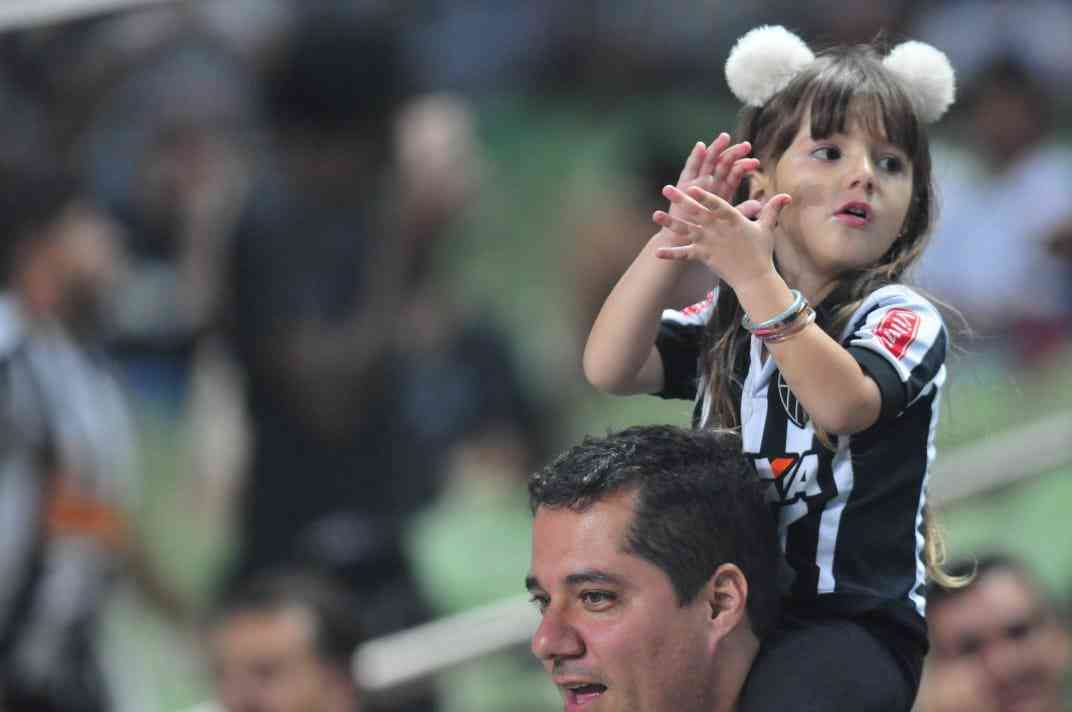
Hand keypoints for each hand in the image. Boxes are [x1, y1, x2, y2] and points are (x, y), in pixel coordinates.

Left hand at [652, 184, 791, 290]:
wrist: (754, 278)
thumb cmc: (761, 252)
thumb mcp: (766, 228)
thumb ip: (772, 209)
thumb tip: (786, 195)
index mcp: (732, 220)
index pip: (717, 204)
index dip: (705, 195)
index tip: (694, 185)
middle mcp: (718, 230)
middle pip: (696, 212)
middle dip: (681, 200)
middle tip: (667, 188)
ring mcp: (709, 243)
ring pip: (686, 231)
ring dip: (670, 223)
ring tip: (655, 214)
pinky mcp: (703, 257)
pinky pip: (684, 255)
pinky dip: (671, 254)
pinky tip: (657, 252)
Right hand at [662, 134, 758, 238]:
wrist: (683, 241)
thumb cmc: (706, 232)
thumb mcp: (727, 222)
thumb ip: (741, 211)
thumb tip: (759, 205)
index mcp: (722, 191)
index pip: (735, 174)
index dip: (745, 166)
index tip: (756, 163)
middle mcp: (711, 184)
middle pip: (724, 164)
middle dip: (734, 153)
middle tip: (746, 146)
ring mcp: (696, 182)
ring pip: (708, 162)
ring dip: (716, 149)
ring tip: (724, 138)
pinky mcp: (683, 184)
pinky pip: (690, 168)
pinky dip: (695, 157)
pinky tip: (701, 147)